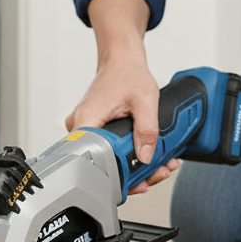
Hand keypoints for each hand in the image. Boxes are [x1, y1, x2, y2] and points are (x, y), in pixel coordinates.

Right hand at [64, 58, 179, 192]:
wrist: (121, 60)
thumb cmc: (127, 73)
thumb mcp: (145, 101)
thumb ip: (147, 130)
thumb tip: (146, 157)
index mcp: (87, 121)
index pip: (97, 162)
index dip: (121, 177)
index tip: (141, 181)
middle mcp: (81, 128)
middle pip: (105, 165)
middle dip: (135, 174)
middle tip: (157, 172)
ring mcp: (87, 130)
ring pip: (109, 159)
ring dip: (136, 165)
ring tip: (159, 165)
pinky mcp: (95, 131)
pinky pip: (110, 149)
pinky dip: (130, 154)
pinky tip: (148, 155)